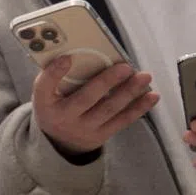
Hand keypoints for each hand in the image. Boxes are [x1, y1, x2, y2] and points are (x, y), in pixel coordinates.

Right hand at [32, 57, 157, 156]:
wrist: (60, 142)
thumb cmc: (55, 106)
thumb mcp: (47, 93)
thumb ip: (57, 76)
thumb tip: (79, 52)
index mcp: (44, 102)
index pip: (43, 87)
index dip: (54, 72)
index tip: (66, 58)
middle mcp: (63, 117)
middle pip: (86, 98)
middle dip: (107, 82)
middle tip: (126, 67)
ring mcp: (84, 128)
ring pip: (109, 109)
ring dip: (129, 92)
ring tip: (144, 77)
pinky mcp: (101, 135)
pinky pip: (122, 121)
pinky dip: (138, 108)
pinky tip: (152, 96)